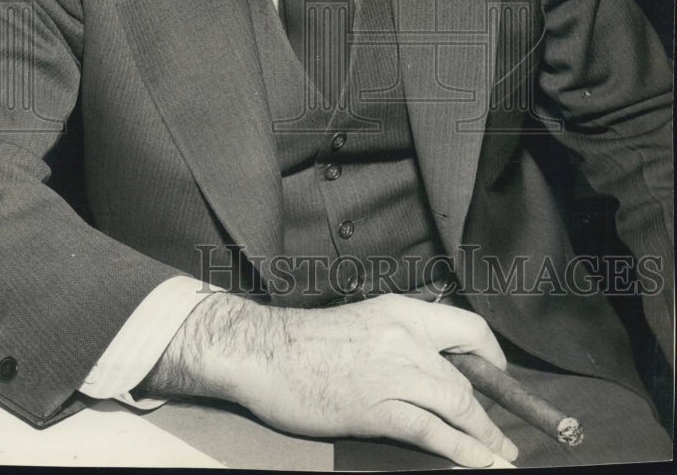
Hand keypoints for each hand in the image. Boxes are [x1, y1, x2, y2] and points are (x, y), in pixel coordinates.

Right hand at [144, 292, 518, 466]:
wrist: (265, 352)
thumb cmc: (307, 340)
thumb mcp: (364, 321)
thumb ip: (399, 337)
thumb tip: (433, 363)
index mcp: (401, 311)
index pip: (468, 326)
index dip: (491, 355)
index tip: (497, 376)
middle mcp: (404, 337)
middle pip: (466, 376)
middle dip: (493, 408)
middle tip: (504, 432)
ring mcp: (392, 373)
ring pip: (457, 404)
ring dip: (486, 435)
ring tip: (502, 456)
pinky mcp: (376, 408)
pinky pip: (431, 431)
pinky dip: (463, 450)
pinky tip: (480, 462)